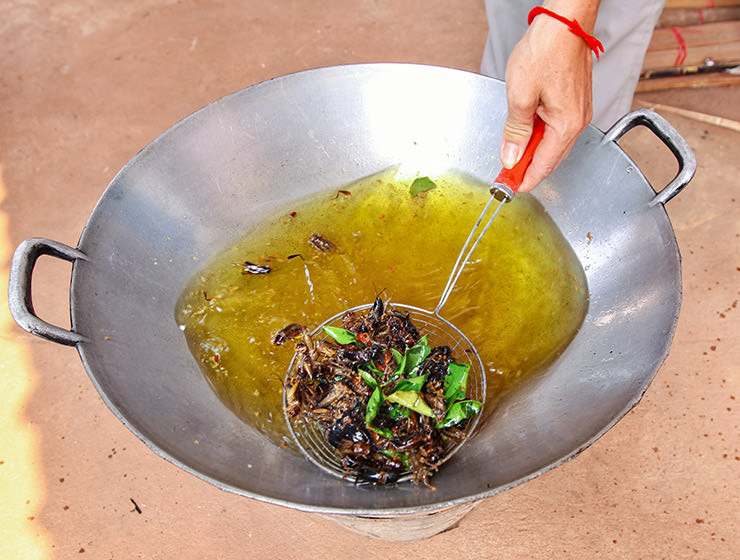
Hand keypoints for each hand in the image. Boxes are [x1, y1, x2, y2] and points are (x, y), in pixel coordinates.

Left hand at [500, 2, 598, 192]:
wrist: (564, 22)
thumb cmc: (546, 50)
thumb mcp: (520, 96)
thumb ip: (515, 131)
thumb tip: (512, 156)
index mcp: (566, 125)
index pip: (544, 165)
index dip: (524, 179)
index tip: (509, 187)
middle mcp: (577, 121)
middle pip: (550, 157)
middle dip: (528, 167)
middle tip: (506, 174)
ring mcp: (578, 110)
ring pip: (553, 142)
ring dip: (533, 150)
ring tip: (512, 153)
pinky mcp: (575, 100)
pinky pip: (557, 127)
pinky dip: (540, 134)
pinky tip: (526, 132)